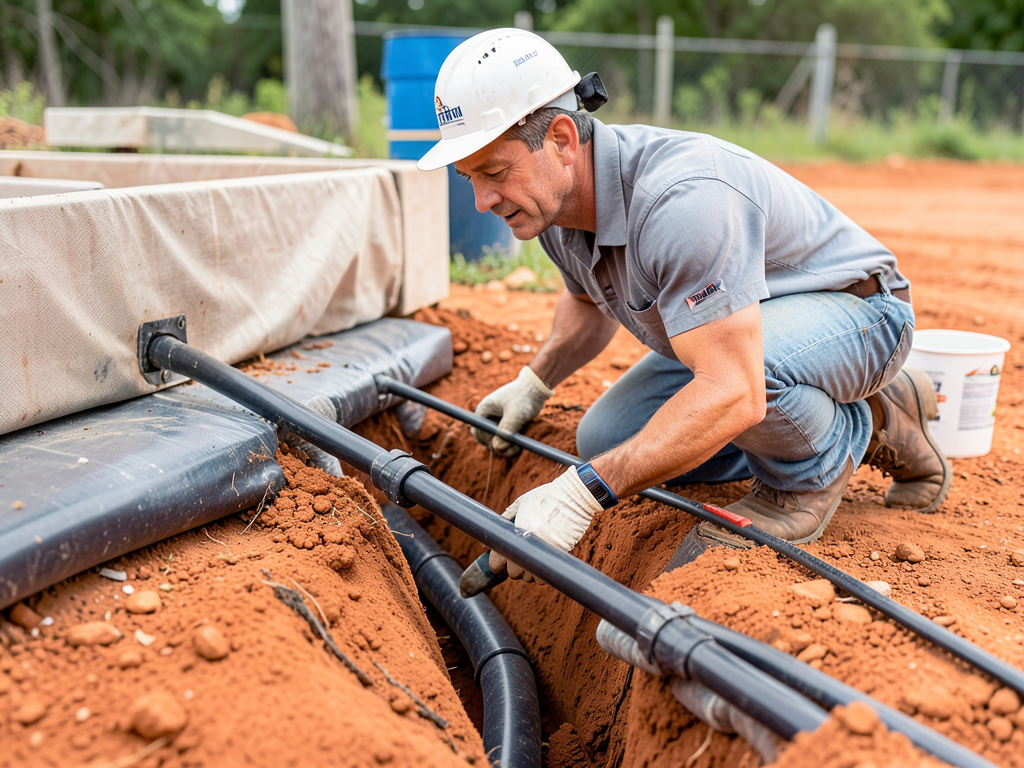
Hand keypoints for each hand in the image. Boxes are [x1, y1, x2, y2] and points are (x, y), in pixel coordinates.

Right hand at [471, 367, 552, 456]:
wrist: (537, 387)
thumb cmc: (525, 397)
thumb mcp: (516, 414)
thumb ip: (506, 430)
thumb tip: (497, 448)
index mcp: (485, 409)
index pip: (477, 431)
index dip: (487, 442)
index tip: (500, 447)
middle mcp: (488, 415)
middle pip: (484, 437)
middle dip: (495, 446)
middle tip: (510, 451)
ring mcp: (497, 419)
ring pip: (494, 439)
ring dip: (503, 447)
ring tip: (517, 449)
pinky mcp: (506, 422)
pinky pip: (503, 437)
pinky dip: (509, 443)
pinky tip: (518, 445)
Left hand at [488, 465, 602, 581]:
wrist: (574, 497)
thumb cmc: (546, 497)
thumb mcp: (520, 504)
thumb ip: (502, 522)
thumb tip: (485, 543)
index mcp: (516, 531)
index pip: (497, 563)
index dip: (497, 561)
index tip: (501, 556)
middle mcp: (529, 545)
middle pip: (512, 573)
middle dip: (514, 565)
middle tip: (521, 550)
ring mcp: (544, 553)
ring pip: (528, 578)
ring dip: (528, 570)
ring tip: (534, 551)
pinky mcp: (559, 557)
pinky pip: (543, 579)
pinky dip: (541, 574)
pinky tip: (544, 557)